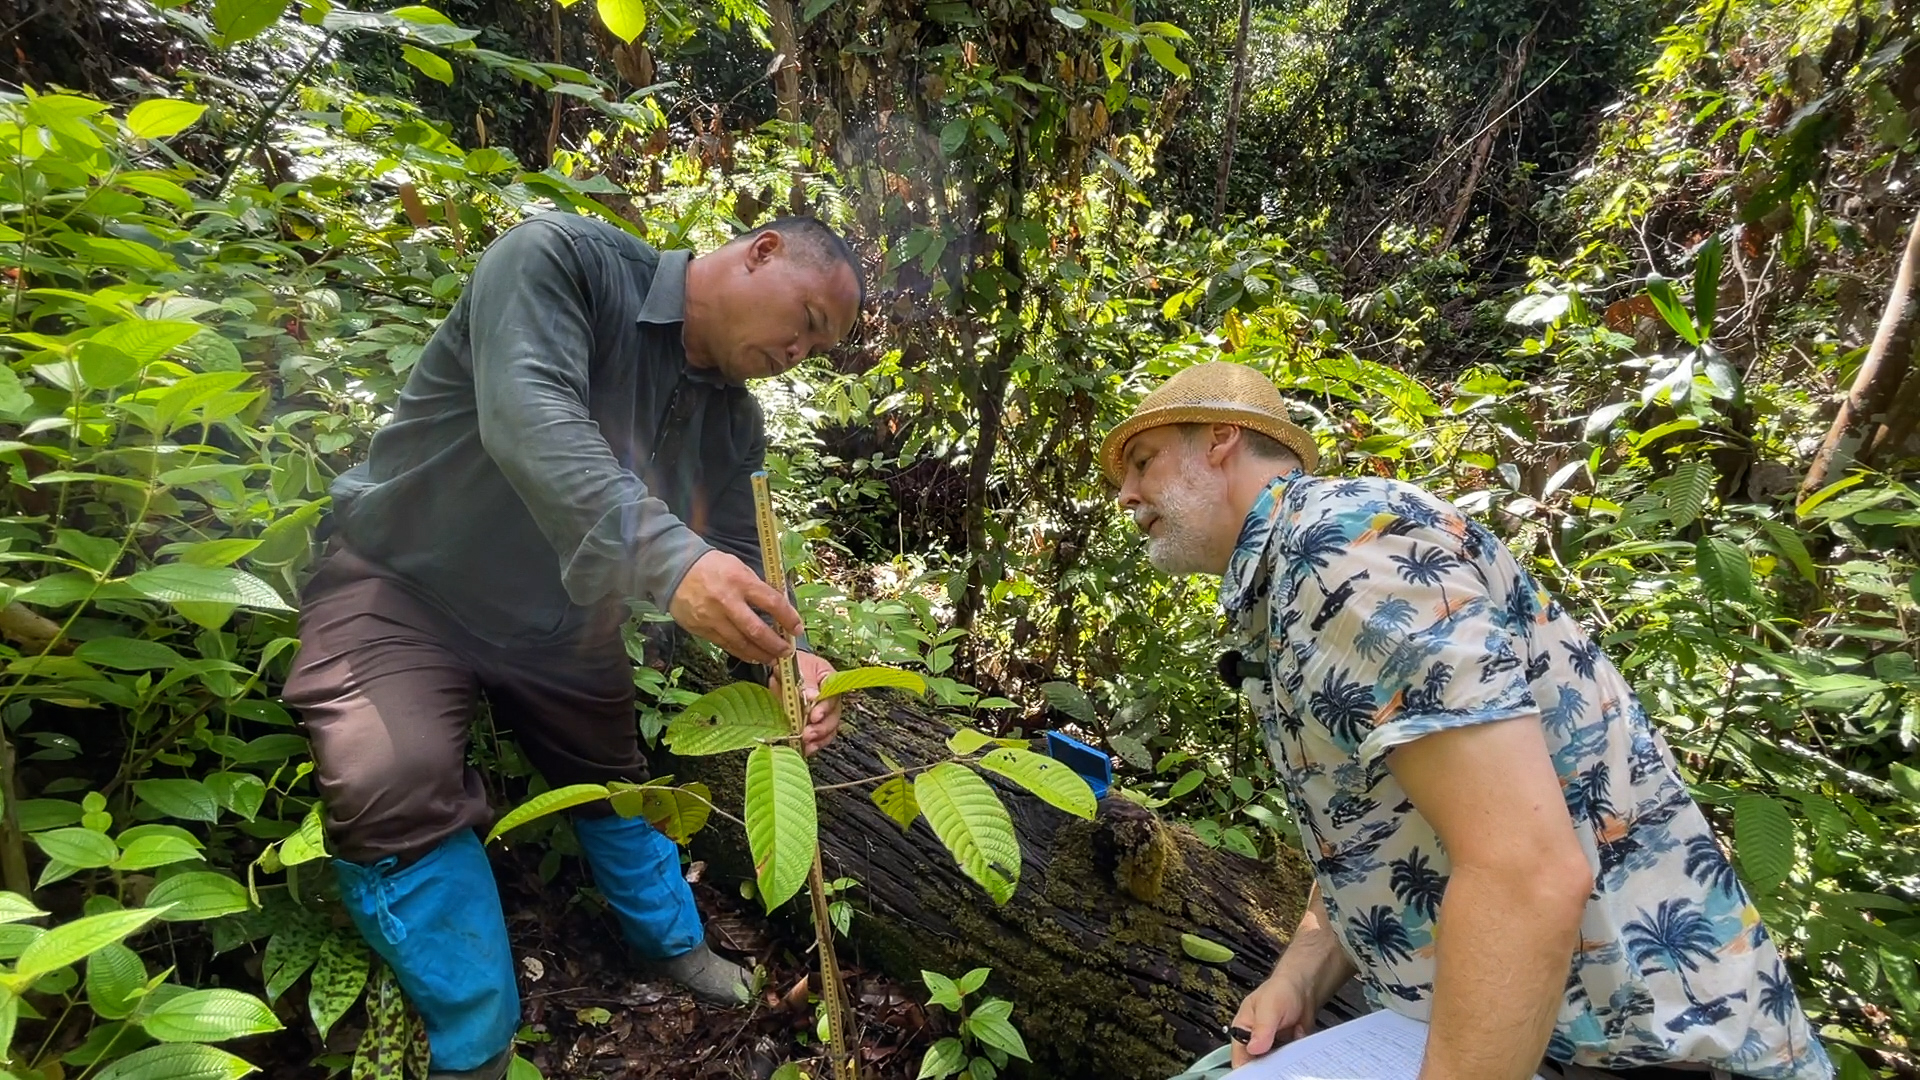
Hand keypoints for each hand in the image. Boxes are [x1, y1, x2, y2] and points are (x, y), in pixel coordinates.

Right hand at [668, 550, 801, 665]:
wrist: (674, 569)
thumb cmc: (712, 566)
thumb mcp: (738, 567)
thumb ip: (756, 587)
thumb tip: (777, 606)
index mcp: (740, 581)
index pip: (772, 603)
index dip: (788, 618)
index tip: (797, 628)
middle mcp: (727, 602)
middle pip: (756, 630)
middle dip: (775, 644)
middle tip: (787, 651)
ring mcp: (712, 618)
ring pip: (740, 643)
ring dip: (760, 654)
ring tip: (772, 658)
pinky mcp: (701, 629)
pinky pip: (725, 645)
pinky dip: (741, 653)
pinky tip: (752, 656)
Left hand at [773, 651, 842, 754]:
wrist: (784, 672)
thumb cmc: (795, 666)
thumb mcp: (798, 666)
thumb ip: (805, 681)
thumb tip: (812, 696)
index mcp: (830, 681)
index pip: (833, 696)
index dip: (825, 708)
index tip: (814, 715)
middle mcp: (831, 699)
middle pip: (834, 717)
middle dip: (821, 728)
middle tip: (807, 733)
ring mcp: (825, 714)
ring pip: (829, 730)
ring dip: (818, 739)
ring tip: (805, 743)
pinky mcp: (815, 725)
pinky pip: (820, 738)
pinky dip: (814, 745)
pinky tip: (806, 748)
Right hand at [1230, 969, 1318, 1068]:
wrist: (1304, 988)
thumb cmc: (1280, 990)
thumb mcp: (1269, 1007)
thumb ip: (1262, 1028)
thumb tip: (1254, 1048)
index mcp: (1242, 1031)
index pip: (1239, 1059)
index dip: (1247, 1070)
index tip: (1260, 1074)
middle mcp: (1255, 1042)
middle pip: (1257, 1066)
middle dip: (1268, 1069)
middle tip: (1279, 1067)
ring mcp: (1272, 1048)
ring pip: (1275, 1067)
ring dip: (1283, 1066)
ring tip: (1290, 1058)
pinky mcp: (1288, 1051)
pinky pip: (1290, 1063)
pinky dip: (1295, 1062)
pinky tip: (1300, 1056)